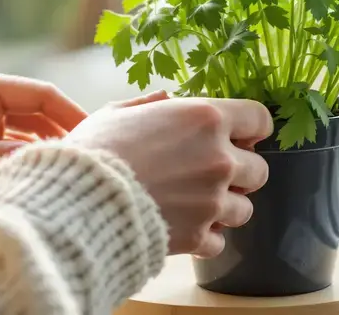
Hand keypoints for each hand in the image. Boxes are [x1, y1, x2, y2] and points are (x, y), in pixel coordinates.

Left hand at [0, 66, 86, 184]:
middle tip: (91, 155)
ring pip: (26, 123)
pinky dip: (23, 150)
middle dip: (64, 128)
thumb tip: (33, 161)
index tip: (95, 133)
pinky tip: (40, 168)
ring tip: (72, 165)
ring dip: (45, 142)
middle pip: (38, 107)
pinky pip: (8, 136)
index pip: (39, 93)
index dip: (70, 111)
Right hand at [64, 91, 271, 257]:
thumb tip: (166, 98)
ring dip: (225, 207)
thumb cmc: (94, 150)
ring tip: (196, 204)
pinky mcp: (198, 236)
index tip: (242, 136)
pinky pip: (218, 241)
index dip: (252, 128)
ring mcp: (212, 201)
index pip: (259, 119)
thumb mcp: (117, 111)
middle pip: (259, 170)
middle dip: (241, 173)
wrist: (79, 200)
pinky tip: (182, 226)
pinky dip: (204, 237)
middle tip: (212, 174)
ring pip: (245, 209)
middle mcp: (219, 159)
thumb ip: (150, 104)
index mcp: (205, 118)